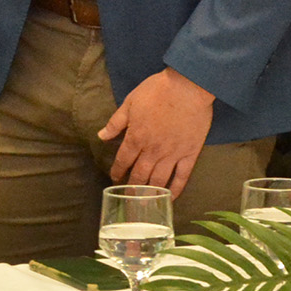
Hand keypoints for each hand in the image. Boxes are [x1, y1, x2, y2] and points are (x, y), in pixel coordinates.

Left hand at [101, 68, 215, 192]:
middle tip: (128, 198)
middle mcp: (152, 151)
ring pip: (158, 180)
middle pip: (140, 175)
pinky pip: (182, 176)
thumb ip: (115, 122)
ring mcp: (172, 154)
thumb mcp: (130, 103)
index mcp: (136, 138)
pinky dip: (175, 189)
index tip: (114, 179)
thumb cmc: (157, 91)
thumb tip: (101, 136)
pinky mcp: (190, 154)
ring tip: (144, 204)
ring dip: (150, 193)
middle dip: (132, 188)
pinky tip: (170, 198)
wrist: (188, 87)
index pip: (123, 160)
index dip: (117, 171)